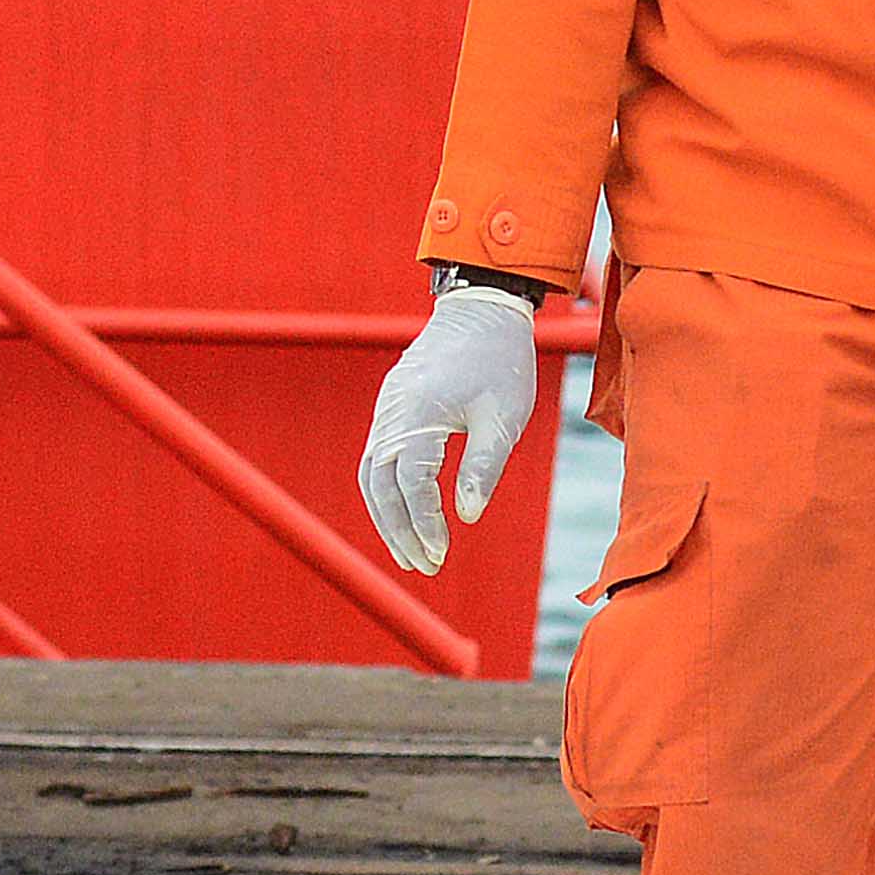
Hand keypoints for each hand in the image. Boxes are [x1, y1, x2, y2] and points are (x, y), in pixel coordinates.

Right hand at [359, 281, 542, 573]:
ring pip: (372, 475)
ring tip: (410, 553)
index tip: (441, 553)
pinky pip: (377, 457)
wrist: (482, 308)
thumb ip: (483, 468)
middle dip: (400, 531)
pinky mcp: (391, 407)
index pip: (411, 485)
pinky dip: (386, 491)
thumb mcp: (502, 418)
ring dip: (387, 517)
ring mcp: (387, 409)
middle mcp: (393, 414)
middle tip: (424, 566)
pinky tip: (404, 513)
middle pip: (380, 486)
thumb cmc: (500, 361)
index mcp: (419, 414)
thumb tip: (468, 516)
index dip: (424, 524)